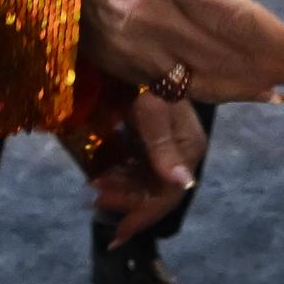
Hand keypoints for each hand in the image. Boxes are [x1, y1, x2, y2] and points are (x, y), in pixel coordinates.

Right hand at [83, 0, 283, 98]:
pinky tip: (242, 90)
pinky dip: (213, 92)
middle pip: (227, 54)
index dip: (280, 41)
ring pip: (203, 79)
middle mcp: (150, 16)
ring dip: (249, 86)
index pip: (237, 17)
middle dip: (276, 68)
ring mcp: (132, 46)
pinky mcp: (117, 63)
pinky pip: (173, 88)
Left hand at [91, 94, 204, 249]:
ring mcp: (168, 147)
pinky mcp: (153, 140)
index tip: (116, 231)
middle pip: (158, 192)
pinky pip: (139, 169)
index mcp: (189, 148)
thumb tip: (183, 184)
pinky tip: (103, 175)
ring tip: (94, 187)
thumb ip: (163, 147)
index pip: (169, 194)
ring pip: (147, 183)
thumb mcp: (151, 112)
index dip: (143, 214)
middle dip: (127, 202)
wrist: (137, 51)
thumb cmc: (143, 81)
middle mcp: (183, 152)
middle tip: (94, 198)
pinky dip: (121, 177)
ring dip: (121, 191)